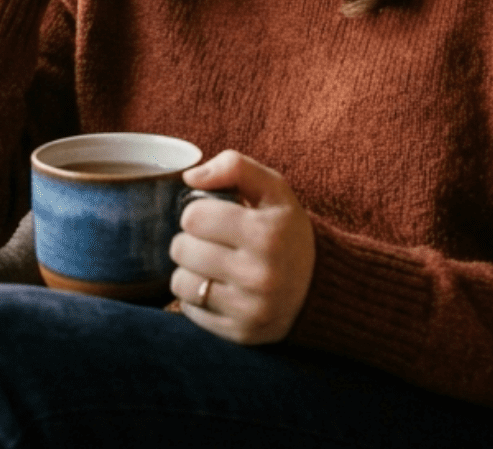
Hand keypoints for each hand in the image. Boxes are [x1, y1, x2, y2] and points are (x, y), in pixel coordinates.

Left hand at [169, 150, 314, 344]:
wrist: (319, 285)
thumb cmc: (285, 228)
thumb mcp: (273, 187)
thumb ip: (234, 166)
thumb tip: (189, 177)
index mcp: (266, 234)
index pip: (193, 217)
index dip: (197, 212)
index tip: (212, 217)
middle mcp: (260, 275)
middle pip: (182, 249)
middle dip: (190, 240)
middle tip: (211, 241)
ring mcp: (251, 309)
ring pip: (180, 282)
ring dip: (189, 269)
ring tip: (211, 263)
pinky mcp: (241, 334)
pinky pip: (190, 310)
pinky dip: (196, 296)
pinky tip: (218, 287)